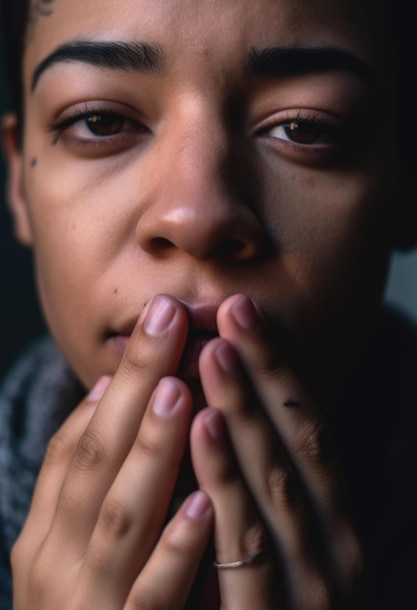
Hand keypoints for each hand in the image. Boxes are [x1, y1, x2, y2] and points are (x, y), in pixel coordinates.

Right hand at [12, 296, 213, 609]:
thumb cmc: (88, 603)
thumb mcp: (75, 539)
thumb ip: (90, 473)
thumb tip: (111, 393)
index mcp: (48, 528)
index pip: (78, 441)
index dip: (117, 381)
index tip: (155, 324)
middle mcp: (56, 559)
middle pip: (98, 457)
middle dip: (135, 386)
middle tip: (168, 320)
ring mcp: (86, 603)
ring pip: (120, 515)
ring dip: (149, 449)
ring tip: (178, 389)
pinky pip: (150, 596)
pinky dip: (173, 548)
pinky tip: (200, 502)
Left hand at [191, 294, 366, 609]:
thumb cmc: (284, 609)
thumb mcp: (288, 545)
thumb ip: (267, 488)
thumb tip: (231, 411)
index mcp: (334, 523)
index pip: (307, 431)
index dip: (278, 371)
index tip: (244, 316)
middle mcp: (332, 548)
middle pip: (294, 445)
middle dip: (262, 375)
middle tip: (232, 309)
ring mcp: (307, 586)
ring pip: (271, 483)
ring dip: (243, 412)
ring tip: (212, 351)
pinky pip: (241, 541)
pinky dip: (222, 478)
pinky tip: (200, 427)